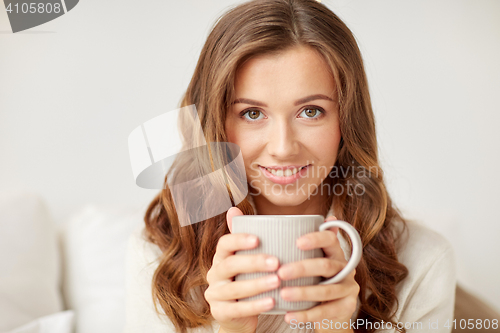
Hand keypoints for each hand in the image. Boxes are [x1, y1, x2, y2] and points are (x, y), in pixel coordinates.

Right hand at [205, 207, 280, 332]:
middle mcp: (214, 274)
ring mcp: (215, 294)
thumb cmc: (247, 281)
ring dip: (257, 284)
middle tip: (276, 262)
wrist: (239, 317)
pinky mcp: (220, 313)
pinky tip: (272, 302)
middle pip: (230, 265)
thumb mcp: (247, 260)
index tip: (258, 239)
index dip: (239, 240)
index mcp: (221, 257)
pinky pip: (237, 309)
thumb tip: (233, 208)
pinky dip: (255, 305)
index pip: (224, 244)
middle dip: (254, 262)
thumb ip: (244, 237)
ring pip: (235, 288)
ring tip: (277, 281)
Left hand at [277, 215, 358, 331]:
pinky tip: (289, 316)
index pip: (330, 240)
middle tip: (281, 272)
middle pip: (326, 265)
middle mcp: (345, 269)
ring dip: (303, 292)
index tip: (297, 242)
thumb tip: (310, 218)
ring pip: (326, 290)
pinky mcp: (347, 308)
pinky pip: (325, 311)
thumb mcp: (314, 261)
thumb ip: (307, 245)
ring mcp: (348, 289)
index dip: (316, 238)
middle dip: (302, 268)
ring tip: (283, 294)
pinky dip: (305, 315)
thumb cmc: (318, 280)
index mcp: (336, 253)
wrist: (334, 311)